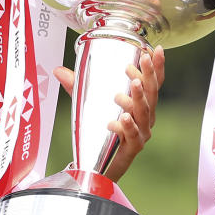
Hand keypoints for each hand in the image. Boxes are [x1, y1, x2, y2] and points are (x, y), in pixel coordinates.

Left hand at [53, 45, 165, 181]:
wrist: (99, 166)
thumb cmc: (99, 132)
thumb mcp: (88, 106)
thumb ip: (76, 87)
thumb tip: (58, 70)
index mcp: (141, 104)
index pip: (152, 82)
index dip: (156, 66)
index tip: (155, 49)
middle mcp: (146, 117)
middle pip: (151, 94)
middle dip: (147, 76)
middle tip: (138, 62)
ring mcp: (142, 133)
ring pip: (143, 113)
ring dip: (136, 98)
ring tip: (129, 86)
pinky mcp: (133, 147)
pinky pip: (132, 135)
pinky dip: (126, 126)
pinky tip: (119, 119)